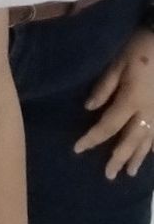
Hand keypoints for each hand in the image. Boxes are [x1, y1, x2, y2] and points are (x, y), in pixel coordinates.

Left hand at [74, 29, 153, 179]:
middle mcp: (149, 111)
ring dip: (139, 157)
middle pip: (131, 140)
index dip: (93, 138)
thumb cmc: (139, 48)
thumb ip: (104, 88)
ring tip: (130, 173)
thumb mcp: (116, 64)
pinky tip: (153, 153)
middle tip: (108, 176)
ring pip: (150, 140)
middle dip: (118, 158)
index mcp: (132, 100)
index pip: (108, 126)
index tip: (77, 149)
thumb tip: (89, 108)